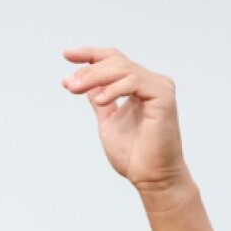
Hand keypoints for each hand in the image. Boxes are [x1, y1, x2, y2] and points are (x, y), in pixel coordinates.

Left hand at [62, 48, 187, 191]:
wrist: (149, 176)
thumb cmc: (133, 154)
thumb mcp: (107, 121)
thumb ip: (101, 101)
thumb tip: (85, 86)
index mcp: (137, 86)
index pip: (114, 60)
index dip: (90, 54)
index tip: (66, 54)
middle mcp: (150, 82)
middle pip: (115, 61)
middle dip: (88, 70)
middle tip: (69, 84)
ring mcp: (159, 88)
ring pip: (123, 68)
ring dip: (95, 77)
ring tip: (76, 89)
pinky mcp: (164, 97)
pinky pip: (135, 81)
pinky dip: (114, 88)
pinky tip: (100, 100)